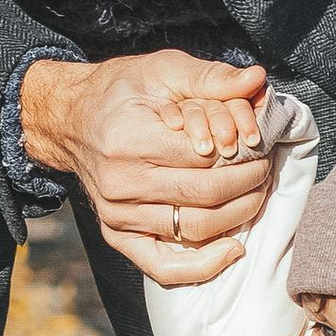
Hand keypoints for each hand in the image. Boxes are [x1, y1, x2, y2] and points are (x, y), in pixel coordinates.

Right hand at [20, 52, 276, 282]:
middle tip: (265, 168)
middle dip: (249, 182)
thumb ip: (211, 76)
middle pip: (207, 194)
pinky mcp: (116, 234)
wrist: (71, 120)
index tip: (261, 144)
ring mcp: (117, 214)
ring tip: (256, 193)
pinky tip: (233, 249)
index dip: (244, 152)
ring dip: (239, 214)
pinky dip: (204, 266)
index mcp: (130, 139)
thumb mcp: (163, 69)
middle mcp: (120, 182)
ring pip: (196, 228)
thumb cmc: (121, 91)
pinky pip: (163, 266)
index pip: (207, 157)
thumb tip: (257, 79)